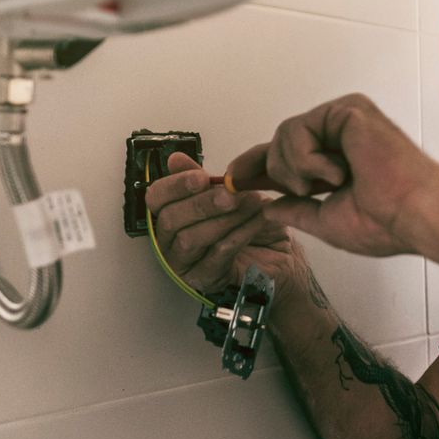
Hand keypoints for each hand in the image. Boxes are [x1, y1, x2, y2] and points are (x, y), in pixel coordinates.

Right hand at [143, 152, 309, 302]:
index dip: (175, 186)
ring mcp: (185, 263)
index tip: (201, 177)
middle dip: (201, 204)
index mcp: (171, 214)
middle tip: (229, 195)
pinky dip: (238, 234)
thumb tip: (175, 159)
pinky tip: (256, 221)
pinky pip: (217, 255)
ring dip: (223, 219)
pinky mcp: (206, 279)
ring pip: (190, 239)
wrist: (281, 253)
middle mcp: (171, 240)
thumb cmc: (250, 222)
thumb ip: (201, 179)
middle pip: (170, 220)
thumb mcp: (228, 193)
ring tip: (250, 204)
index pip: (156, 198)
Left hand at [226, 94, 438, 259]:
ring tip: (331, 183)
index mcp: (337, 158)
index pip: (287, 153)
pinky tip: (339, 172)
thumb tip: (269, 207)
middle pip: (280, 142)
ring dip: (296, 169)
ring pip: (284, 135)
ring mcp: (344, 118)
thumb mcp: (326, 220)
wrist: (416, 213)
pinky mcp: (347, 110)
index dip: (257, 163)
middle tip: (311, 189)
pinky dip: (307, 159)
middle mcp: (340, 132)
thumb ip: (296, 210)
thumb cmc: (385, 221)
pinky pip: (298, 130)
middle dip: (278, 170)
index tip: (231, 176)